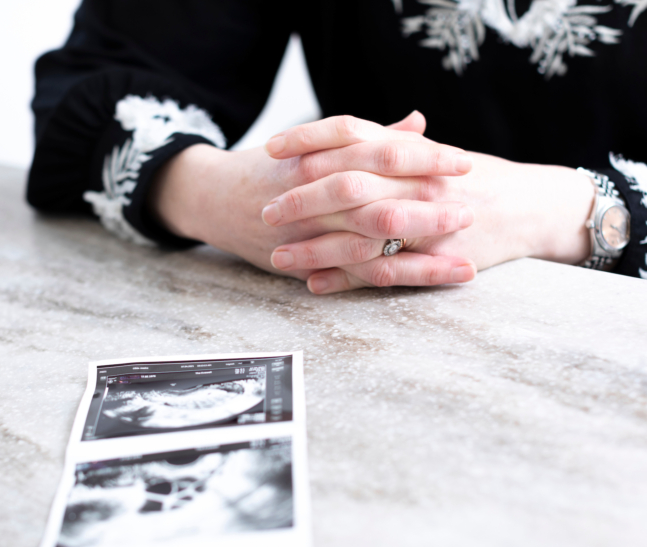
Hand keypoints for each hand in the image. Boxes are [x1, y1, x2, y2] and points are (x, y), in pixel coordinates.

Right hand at [150, 114, 473, 282]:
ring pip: (369, 245)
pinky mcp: (304, 262)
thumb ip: (369, 136)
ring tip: (463, 260)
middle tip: (469, 213)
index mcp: (321, 158)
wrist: (214, 199)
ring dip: (418, 253)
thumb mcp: (314, 144)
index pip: (380, 154)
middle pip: (378, 200)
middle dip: (427, 209)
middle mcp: (314, 195)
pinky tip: (424, 284)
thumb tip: (420, 124)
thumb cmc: (270, 168)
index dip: (424, 159)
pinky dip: (389, 279)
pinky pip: (352, 276)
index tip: (462, 163)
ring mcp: (308, 232)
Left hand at [264, 118, 593, 293]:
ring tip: (278, 256)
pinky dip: (347, 280)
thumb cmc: (479, 180)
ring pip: (361, 235)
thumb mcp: (437, 156)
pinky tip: (314, 284)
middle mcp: (418, 184)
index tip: (272, 149)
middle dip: (303, 198)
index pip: (353, 134)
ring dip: (316, 247)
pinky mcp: (435, 260)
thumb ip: (396, 145)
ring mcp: (427, 224)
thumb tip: (354, 133)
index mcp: (414, 153)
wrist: (534, 207)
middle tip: (266, 210)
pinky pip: (384, 272)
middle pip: (349, 185)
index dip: (309, 140)